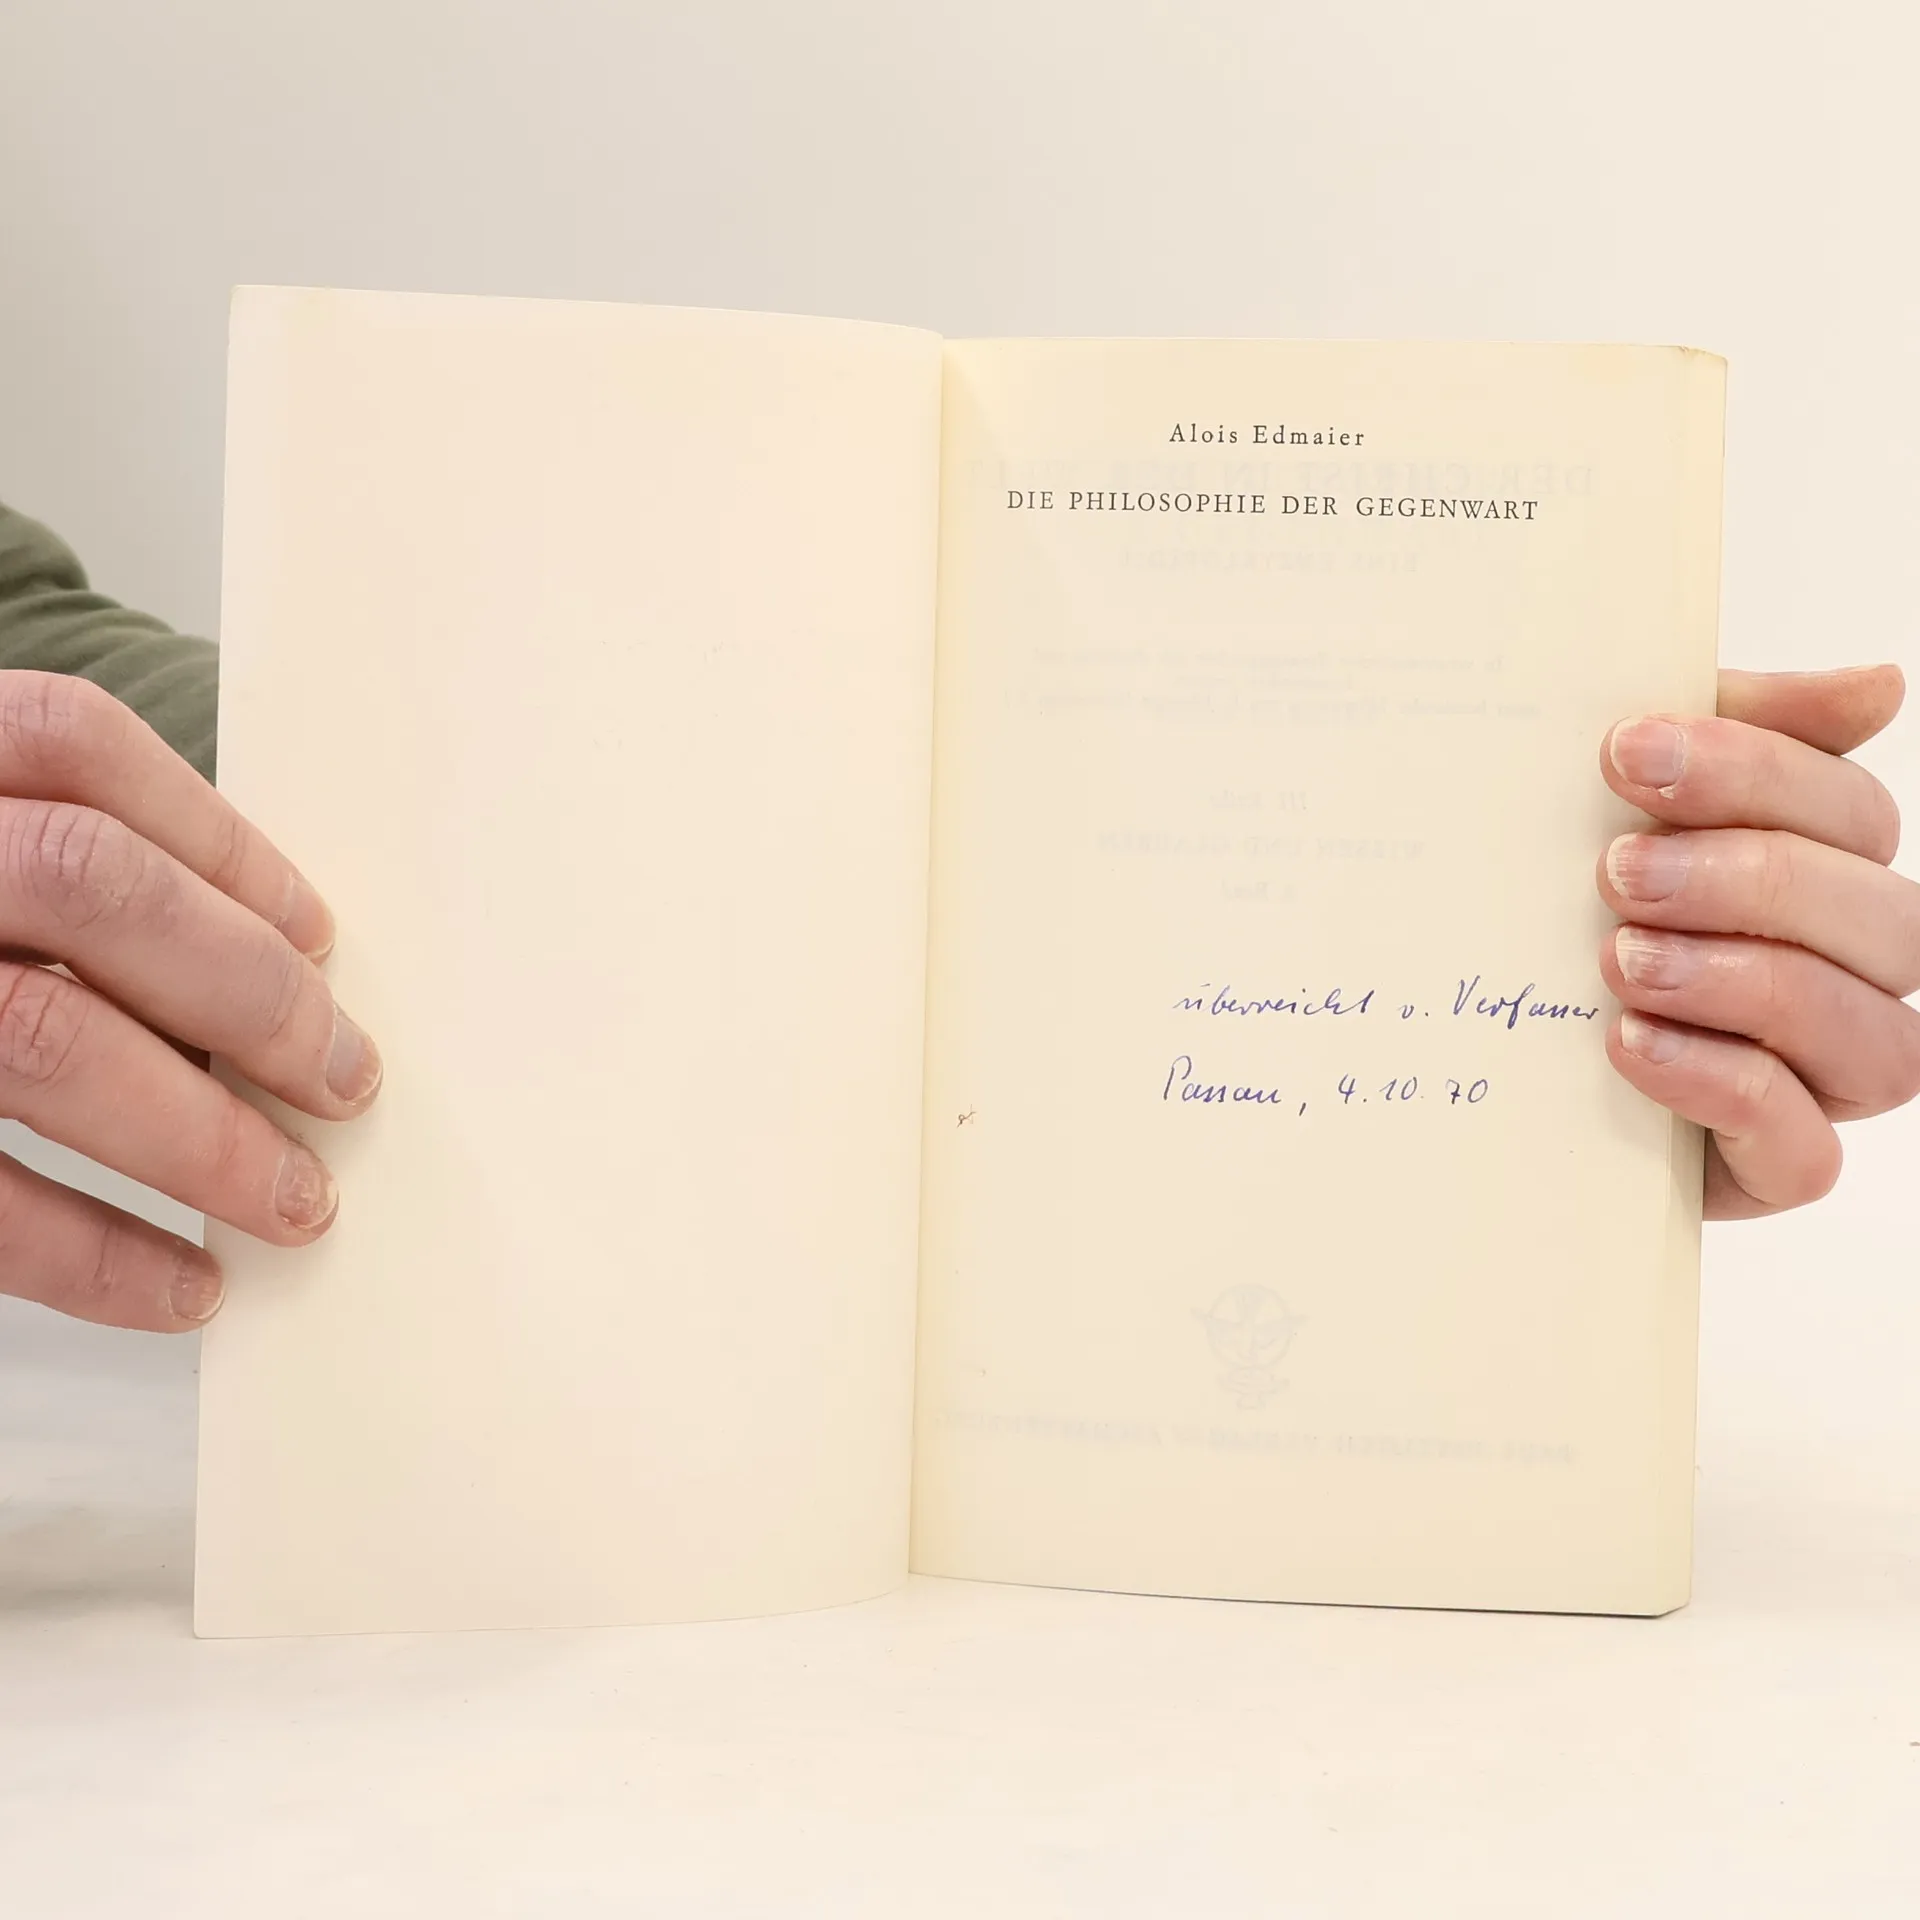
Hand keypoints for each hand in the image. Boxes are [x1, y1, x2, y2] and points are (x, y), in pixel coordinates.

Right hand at [0, 673, 379, 1329]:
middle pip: (88, 885)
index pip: (75, 747)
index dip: (220, 841)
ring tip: (295, 1202)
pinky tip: (181, 1285)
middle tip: (348, 1083)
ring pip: (43, 1038)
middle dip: (247, 993)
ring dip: (199, 1135)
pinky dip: (92, 1253)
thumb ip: (39, 866)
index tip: (319, 936)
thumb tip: (262, 964)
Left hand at [1597, 663, 1915, 1217]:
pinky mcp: (1771, 1167)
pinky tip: (1631, 1041)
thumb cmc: (1560, 900)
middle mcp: (1850, 973)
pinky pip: (1805, 1149)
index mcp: (1826, 871)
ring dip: (1745, 985)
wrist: (1471, 1043)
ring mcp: (1823, 1078)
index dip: (1755, 773)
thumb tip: (1882, 685)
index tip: (1624, 752)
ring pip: (1874, 1041)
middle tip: (1617, 870)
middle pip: (1888, 921)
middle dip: (1751, 880)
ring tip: (1620, 959)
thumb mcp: (1621, 799)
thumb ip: (1738, 727)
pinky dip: (1721, 1085)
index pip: (1853, 813)